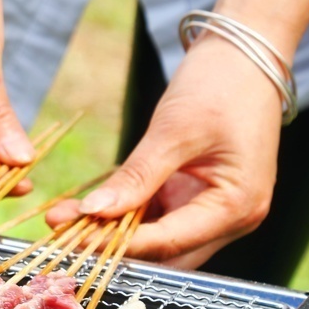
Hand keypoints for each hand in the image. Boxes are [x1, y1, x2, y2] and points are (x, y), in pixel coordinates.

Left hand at [46, 34, 282, 268]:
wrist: (246, 54)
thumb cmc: (219, 85)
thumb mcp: (173, 131)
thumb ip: (136, 177)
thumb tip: (93, 212)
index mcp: (237, 206)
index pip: (168, 243)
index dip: (117, 245)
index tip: (70, 238)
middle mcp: (233, 219)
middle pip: (165, 253)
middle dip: (112, 246)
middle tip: (61, 234)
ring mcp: (217, 211)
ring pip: (158, 241)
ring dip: (113, 233)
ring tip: (64, 218)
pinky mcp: (200, 199)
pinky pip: (160, 220)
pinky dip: (126, 216)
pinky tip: (89, 208)